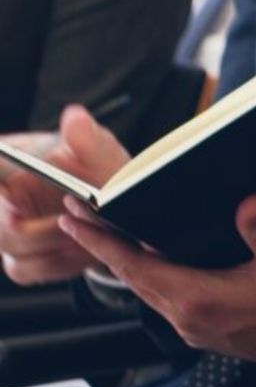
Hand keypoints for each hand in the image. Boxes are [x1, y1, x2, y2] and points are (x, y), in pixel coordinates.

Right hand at [0, 106, 129, 284]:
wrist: (113, 203)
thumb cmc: (100, 169)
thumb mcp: (100, 151)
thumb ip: (87, 138)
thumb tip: (76, 118)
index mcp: (5, 163)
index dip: (3, 201)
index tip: (16, 206)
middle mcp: (0, 198)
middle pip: (0, 224)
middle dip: (36, 227)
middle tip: (67, 220)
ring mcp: (4, 229)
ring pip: (13, 249)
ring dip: (54, 244)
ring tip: (86, 229)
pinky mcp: (18, 257)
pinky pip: (28, 268)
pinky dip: (58, 262)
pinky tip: (81, 246)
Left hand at [58, 195, 255, 373]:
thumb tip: (246, 202)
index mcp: (199, 300)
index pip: (135, 266)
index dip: (101, 241)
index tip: (74, 219)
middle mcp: (188, 318)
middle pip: (131, 279)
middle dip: (102, 247)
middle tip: (78, 217)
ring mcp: (195, 328)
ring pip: (146, 291)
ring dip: (123, 263)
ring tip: (107, 236)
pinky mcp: (206, 330)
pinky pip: (164, 300)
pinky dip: (149, 277)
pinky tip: (153, 262)